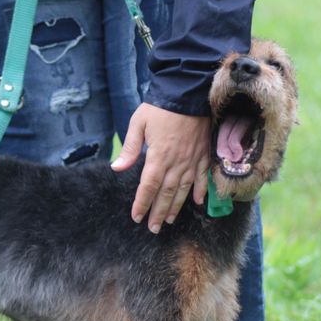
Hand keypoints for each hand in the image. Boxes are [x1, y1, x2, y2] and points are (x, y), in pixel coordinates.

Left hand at [111, 103, 211, 232]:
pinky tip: (197, 203)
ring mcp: (193, 160)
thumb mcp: (138, 123)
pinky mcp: (204, 155)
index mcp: (159, 156)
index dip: (142, 203)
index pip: (148, 186)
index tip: (136, 217)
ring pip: (184, 190)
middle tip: (152, 228)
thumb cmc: (160, 108)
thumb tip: (116, 168)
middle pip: (166, 193)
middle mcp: (177, 162)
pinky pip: (203, 178)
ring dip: (176, 207)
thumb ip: (130, 149)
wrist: (187, 92)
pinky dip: (201, 191)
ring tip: (168, 220)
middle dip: (158, 212)